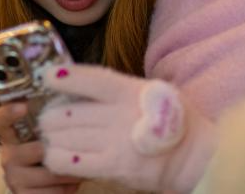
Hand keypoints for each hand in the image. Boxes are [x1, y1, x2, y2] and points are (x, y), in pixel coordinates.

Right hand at [0, 102, 81, 193]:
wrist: (43, 185)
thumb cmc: (50, 150)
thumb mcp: (48, 133)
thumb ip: (53, 119)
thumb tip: (74, 99)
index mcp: (11, 134)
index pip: (0, 120)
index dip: (9, 112)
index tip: (23, 107)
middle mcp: (9, 155)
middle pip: (36, 150)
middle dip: (61, 150)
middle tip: (78, 147)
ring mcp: (14, 178)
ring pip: (50, 174)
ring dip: (71, 171)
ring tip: (80, 166)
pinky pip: (53, 193)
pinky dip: (68, 188)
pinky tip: (70, 182)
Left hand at [37, 64, 215, 192]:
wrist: (196, 155)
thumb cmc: (170, 119)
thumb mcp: (150, 91)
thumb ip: (116, 88)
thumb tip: (76, 84)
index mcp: (129, 90)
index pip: (91, 79)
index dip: (67, 77)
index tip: (47, 76)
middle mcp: (120, 114)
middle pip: (68, 112)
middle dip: (51, 117)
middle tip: (48, 118)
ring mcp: (116, 142)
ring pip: (64, 137)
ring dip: (52, 138)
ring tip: (52, 137)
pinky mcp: (113, 167)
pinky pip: (71, 162)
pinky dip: (57, 158)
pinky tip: (57, 156)